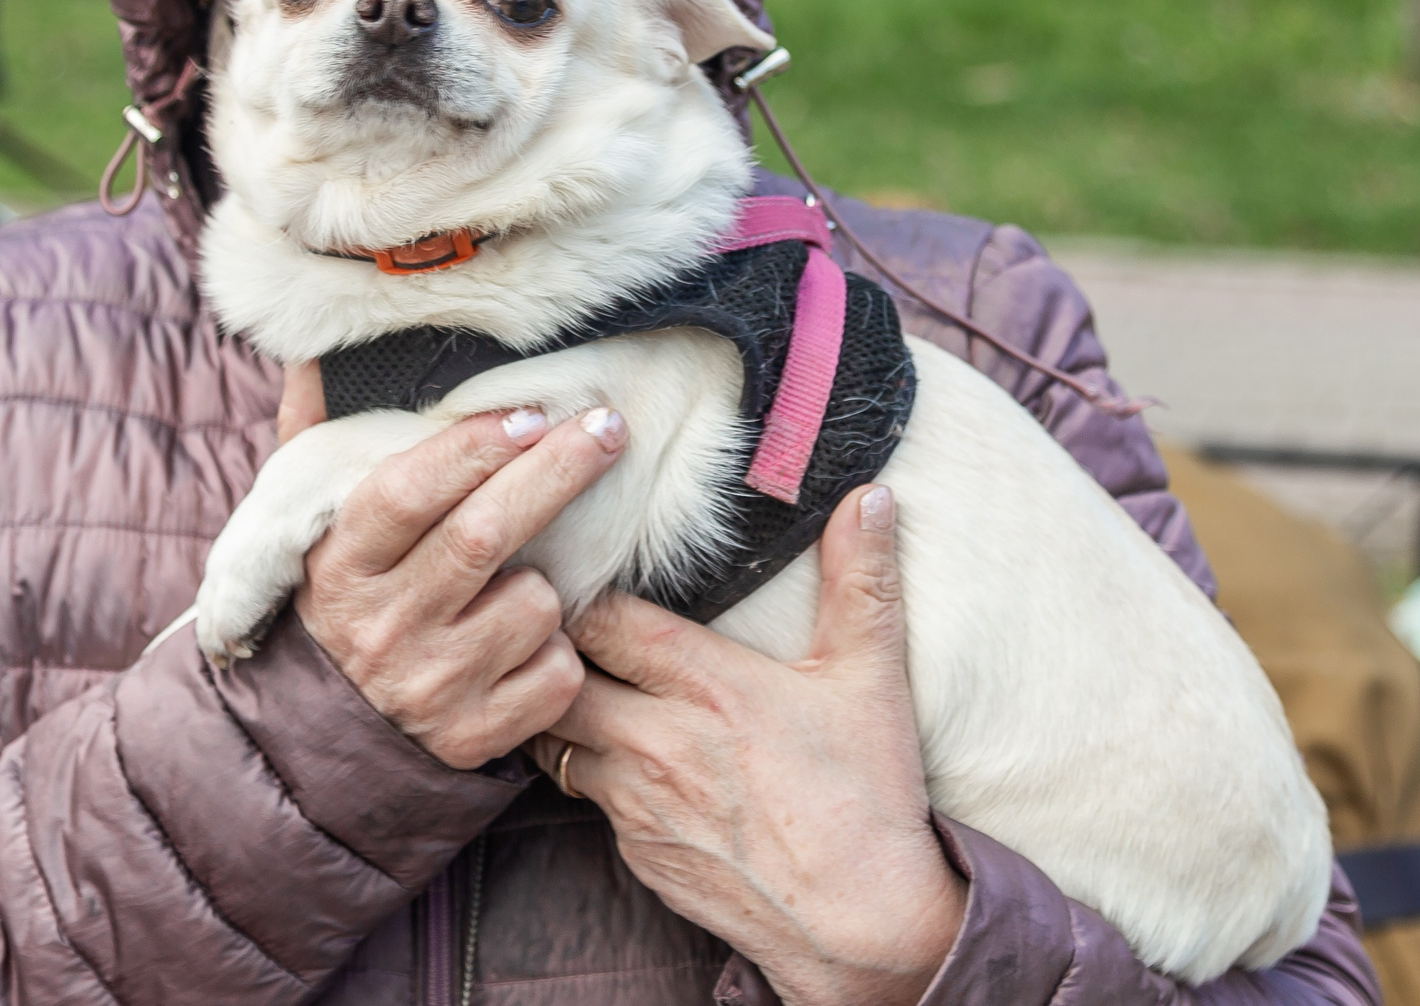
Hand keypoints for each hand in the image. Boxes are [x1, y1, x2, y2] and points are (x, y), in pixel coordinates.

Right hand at [293, 389, 628, 770]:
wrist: (330, 733)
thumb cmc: (345, 598)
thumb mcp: (311, 525)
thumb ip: (315, 438)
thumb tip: (311, 353)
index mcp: (338, 565)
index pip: (407, 492)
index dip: (473, 447)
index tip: (531, 413)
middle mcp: (378, 628)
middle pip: (484, 534)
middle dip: (556, 471)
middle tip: (608, 426)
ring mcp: (427, 688)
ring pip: (531, 605)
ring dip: (546, 583)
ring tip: (516, 582)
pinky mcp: (472, 737)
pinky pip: (556, 674)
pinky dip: (558, 651)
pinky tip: (523, 646)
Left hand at [529, 486, 965, 1005]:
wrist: (862, 925)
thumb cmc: (868, 796)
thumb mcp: (872, 678)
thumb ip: (863, 579)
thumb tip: (874, 495)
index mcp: (706, 685)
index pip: (600, 618)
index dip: (579, 590)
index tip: (575, 569)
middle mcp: (656, 740)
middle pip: (555, 674)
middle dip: (545, 645)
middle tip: (546, 618)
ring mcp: (637, 802)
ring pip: (552, 737)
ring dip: (554, 707)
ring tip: (562, 678)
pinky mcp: (633, 851)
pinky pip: (582, 795)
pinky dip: (583, 766)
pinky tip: (603, 749)